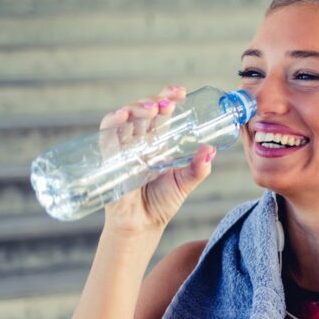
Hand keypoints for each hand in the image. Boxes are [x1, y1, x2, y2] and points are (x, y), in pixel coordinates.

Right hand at [99, 85, 216, 236]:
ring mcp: (124, 148)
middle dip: (154, 100)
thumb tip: (211, 150)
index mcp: (157, 143)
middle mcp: (139, 142)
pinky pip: (106, 135)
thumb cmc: (161, 203)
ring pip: (125, 117)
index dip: (167, 98)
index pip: (160, 113)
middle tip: (168, 102)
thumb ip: (198, 168)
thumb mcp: (185, 183)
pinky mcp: (110, 158)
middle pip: (143, 111)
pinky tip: (123, 115)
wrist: (142, 225)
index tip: (180, 92)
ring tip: (154, 108)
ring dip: (138, 107)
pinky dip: (112, 122)